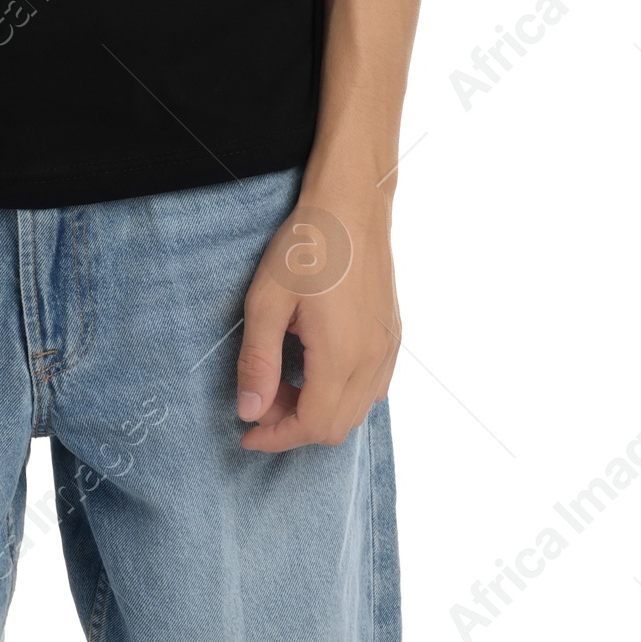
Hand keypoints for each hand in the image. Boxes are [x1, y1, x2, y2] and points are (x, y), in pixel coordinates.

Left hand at [235, 165, 398, 451]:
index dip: (277, 437)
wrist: (351, 204)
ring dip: (318, 410)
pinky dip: (342, 394)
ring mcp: (388, 348)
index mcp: (341, 357)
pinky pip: (373, 387)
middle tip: (260, 399)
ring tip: (284, 382)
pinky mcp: (393, 335)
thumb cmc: (306, 246)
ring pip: (357, 409)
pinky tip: (316, 368)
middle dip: (293, 425)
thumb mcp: (266, 301)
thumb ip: (257, 361)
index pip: (313, 425)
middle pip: (336, 426)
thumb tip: (250, 412)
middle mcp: (373, 360)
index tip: (247, 432)